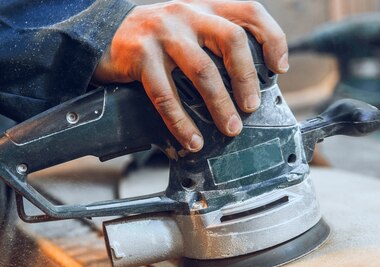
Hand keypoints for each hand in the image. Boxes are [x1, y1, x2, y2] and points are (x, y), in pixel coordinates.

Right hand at [93, 0, 287, 151]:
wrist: (101, 34)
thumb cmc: (153, 39)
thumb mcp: (186, 30)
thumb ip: (213, 44)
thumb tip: (245, 85)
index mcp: (204, 8)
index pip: (249, 11)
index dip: (271, 38)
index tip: (279, 68)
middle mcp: (187, 15)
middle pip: (231, 39)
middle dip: (246, 78)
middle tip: (251, 106)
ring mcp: (163, 33)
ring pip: (202, 70)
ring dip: (220, 104)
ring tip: (230, 128)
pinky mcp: (140, 56)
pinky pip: (166, 95)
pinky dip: (182, 122)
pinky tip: (192, 140)